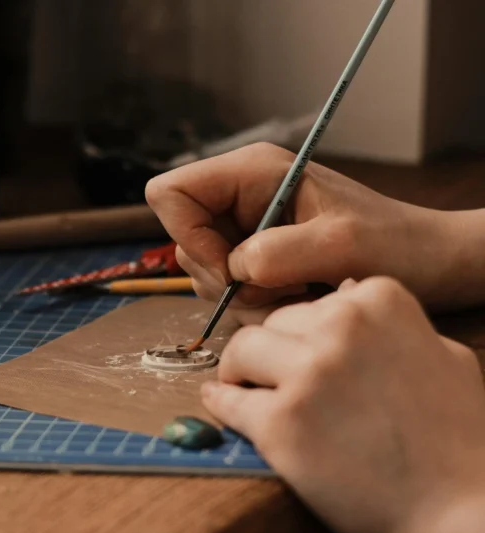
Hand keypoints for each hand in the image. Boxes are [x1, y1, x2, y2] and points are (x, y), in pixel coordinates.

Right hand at [145, 143, 457, 308]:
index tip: (230, 268)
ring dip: (241, 294)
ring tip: (293, 292)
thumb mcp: (340, 244)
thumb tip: (233, 269)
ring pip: (202, 269)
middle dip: (221, 275)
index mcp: (251, 172)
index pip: (170, 193)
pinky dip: (253, 303)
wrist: (420, 261)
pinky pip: (225, 286)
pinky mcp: (252, 253)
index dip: (186, 235)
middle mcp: (238, 195)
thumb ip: (279, 252)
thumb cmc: (392, 242)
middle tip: (276, 287)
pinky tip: (293, 297)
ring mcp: (243, 225)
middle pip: (183, 239)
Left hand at [202, 277, 484, 532]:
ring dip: (239, 371)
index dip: (305, 335)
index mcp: (380, 301)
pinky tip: (221, 403)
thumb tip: (349, 293)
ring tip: (243, 388)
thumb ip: (392, 323)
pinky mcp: (281, 422)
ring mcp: (309, 373)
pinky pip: (228, 401)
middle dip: (272, 352)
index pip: (314, 305)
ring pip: (241, 351)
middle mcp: (341, 327)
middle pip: (274, 324)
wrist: (459, 515)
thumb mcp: (444, 357)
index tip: (303, 355)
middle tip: (274, 379)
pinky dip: (221, 402)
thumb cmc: (458, 442)